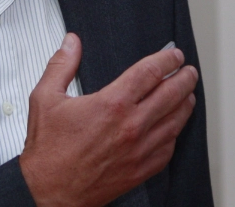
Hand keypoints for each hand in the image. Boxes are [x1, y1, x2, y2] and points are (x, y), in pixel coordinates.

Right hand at [20, 33, 198, 206]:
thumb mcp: (45, 99)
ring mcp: (139, 150)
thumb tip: (71, 43)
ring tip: (188, 95)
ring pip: (176, 122)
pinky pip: (168, 149)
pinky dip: (174, 135)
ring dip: (185, 104)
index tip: (173, 55)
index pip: (150, 73)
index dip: (167, 60)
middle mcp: (131, 126)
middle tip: (188, 71)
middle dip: (184, 79)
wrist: (49, 192)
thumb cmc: (48, 151)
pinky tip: (173, 128)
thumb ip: (61, 66)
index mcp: (112, 104)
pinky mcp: (140, 170)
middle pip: (171, 94)